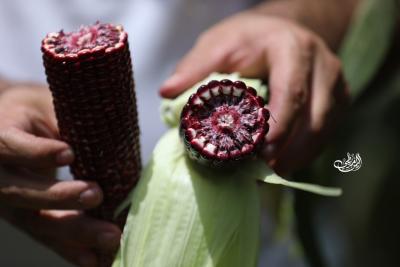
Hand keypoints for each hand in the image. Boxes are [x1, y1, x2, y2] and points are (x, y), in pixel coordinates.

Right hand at [0, 85, 120, 266]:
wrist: (10, 127)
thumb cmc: (32, 113)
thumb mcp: (44, 105)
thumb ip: (64, 120)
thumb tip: (107, 138)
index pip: (8, 146)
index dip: (36, 152)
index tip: (69, 153)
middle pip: (21, 192)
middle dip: (59, 197)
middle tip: (96, 194)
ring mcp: (10, 202)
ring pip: (36, 221)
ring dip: (74, 232)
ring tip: (110, 237)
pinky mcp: (25, 217)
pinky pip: (46, 235)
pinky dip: (70, 249)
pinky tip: (94, 260)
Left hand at [160, 12, 348, 173]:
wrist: (282, 32)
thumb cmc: (247, 39)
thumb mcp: (218, 44)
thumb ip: (195, 67)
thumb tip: (166, 92)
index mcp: (291, 47)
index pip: (292, 89)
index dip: (280, 125)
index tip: (261, 153)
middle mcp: (321, 64)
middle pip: (313, 117)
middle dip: (288, 149)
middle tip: (262, 171)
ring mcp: (334, 83)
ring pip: (322, 131)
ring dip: (297, 156)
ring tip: (270, 173)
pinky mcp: (338, 99)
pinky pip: (325, 134)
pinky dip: (304, 152)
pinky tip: (283, 162)